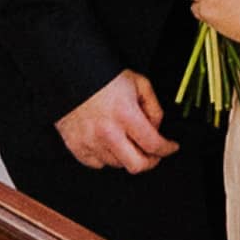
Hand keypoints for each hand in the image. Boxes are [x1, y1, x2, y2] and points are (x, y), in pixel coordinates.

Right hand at [56, 69, 178, 172]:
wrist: (69, 73)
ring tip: (125, 139)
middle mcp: (107, 131)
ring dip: (126, 155)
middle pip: (137, 165)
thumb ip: (153, 107)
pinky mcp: (76, 145)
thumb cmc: (101, 76)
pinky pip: (97, 163)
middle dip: (150, 161)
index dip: (167, 149)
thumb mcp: (138, 82)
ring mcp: (90, 141)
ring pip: (117, 164)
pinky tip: (107, 142)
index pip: (154, 145)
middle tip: (152, 154)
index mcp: (125, 114)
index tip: (170, 148)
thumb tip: (156, 128)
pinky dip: (105, 156)